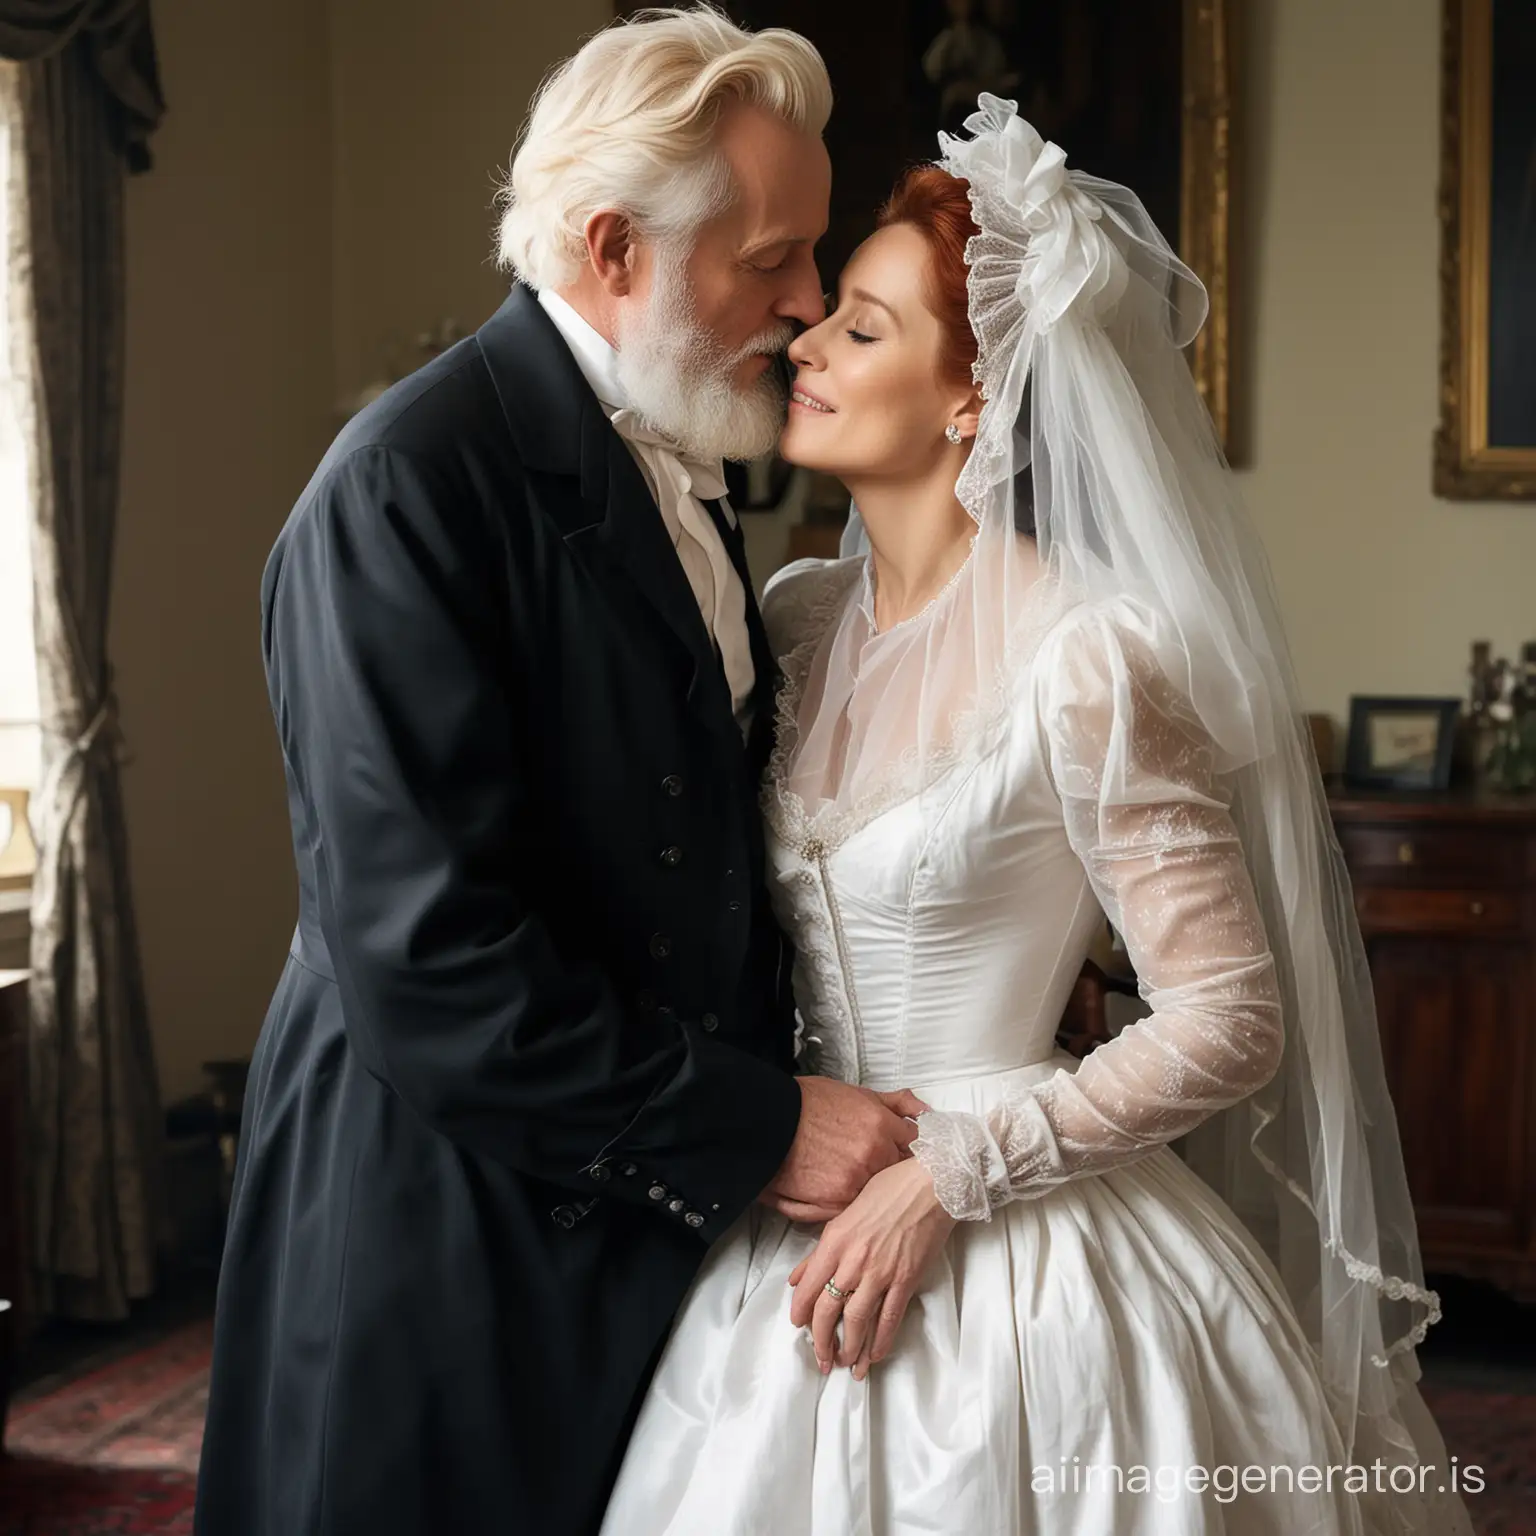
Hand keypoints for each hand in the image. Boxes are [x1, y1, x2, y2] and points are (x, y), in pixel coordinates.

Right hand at [760, 1078, 928, 1223]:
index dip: (908, 1148)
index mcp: (882, 1125)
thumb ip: (896, 1103)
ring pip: (878, 1195)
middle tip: (871, 1164)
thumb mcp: (857, 1093)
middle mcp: (874, 1155)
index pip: (916, 1145)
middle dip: (891, 1170)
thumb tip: (925, 1111)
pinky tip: (835, 1188)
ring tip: (849, 1178)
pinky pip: (854, 1209)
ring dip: (870, 1189)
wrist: (767, 1120)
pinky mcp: (835, 1204)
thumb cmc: (808, 1104)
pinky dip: (849, 1202)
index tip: (902, 1149)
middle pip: (899, 1173)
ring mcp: (856, 1182)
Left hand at [787, 1158, 954, 1379]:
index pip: (809, 1286)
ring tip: (845, 1365)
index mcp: (835, 1240)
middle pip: (829, 1309)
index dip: (801, 1312)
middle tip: (821, 1358)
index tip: (798, 1327)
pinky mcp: (906, 1280)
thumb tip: (797, 1277)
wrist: (932, 1184)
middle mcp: (853, 1260)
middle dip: (821, 1340)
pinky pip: (890, 1318)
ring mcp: (881, 1272)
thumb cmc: (889, 1190)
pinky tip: (874, 1356)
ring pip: (857, 1320)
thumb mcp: (845, 1213)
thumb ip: (820, 1250)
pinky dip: (881, 1341)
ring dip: (850, 1348)